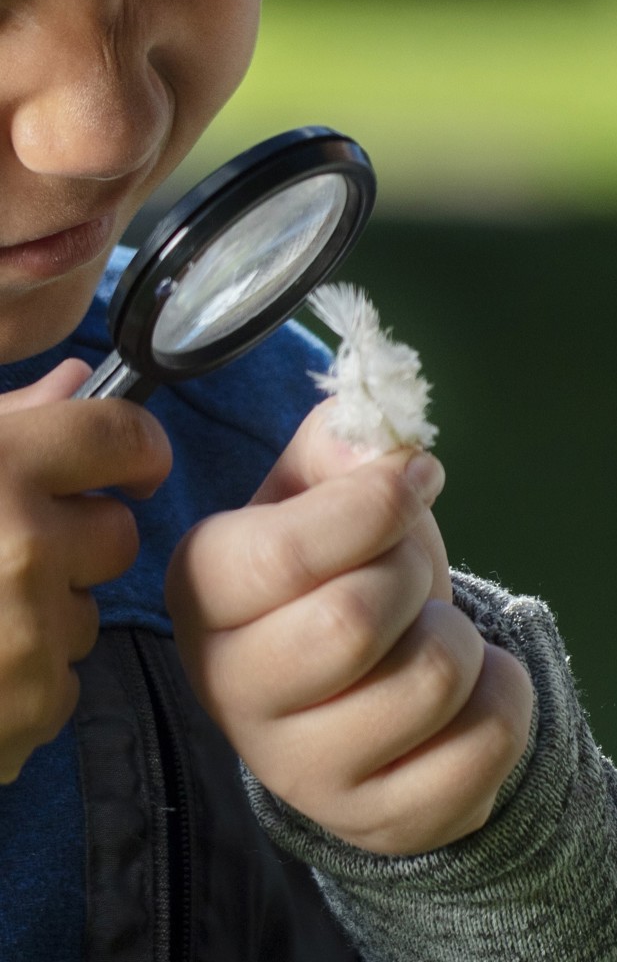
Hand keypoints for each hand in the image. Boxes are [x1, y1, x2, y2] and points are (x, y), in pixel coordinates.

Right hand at [0, 358, 170, 778]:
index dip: (129, 450)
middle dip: (72, 543)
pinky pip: (62, 685)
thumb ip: (4, 422)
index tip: (118, 468)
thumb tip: (73, 381)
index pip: (125, 434)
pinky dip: (21, 689)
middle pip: (116, 532)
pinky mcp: (26, 709)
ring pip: (86, 613)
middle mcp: (25, 545)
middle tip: (0, 559)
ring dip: (40, 618)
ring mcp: (28, 633)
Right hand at [167, 403, 532, 855]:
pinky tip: (463, 696)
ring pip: (431, 679)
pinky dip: (502, 699)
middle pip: (357, 619)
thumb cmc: (349, 564)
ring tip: (428, 637)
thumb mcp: (332, 482)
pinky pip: (483, 744)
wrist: (376, 682)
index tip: (416, 479)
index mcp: (207, 589)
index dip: (380, 501)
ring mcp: (299, 769)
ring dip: (461, 637)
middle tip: (411, 574)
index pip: (287, 551)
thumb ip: (346, 438)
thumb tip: (370, 429)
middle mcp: (231, 688)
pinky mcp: (375, 818)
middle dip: (414, 573)